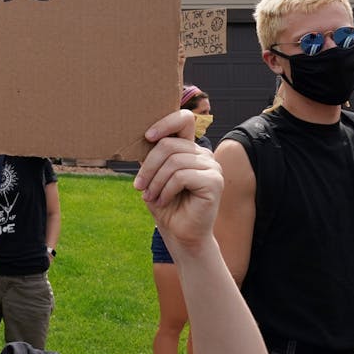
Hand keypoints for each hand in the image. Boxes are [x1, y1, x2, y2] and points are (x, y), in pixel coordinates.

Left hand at [134, 109, 221, 255]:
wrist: (180, 233)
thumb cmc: (165, 204)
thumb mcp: (153, 175)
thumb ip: (152, 156)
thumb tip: (141, 137)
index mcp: (189, 149)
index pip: (183, 120)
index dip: (164, 123)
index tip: (147, 136)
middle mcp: (203, 154)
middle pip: (168, 145)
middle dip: (148, 167)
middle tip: (139, 186)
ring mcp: (212, 167)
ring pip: (173, 161)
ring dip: (155, 182)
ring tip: (151, 197)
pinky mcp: (214, 181)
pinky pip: (181, 176)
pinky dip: (166, 189)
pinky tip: (163, 200)